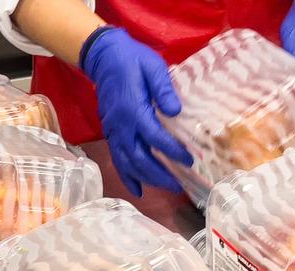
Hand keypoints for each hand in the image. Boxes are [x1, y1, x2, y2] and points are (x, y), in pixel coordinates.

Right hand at [81, 28, 192, 196]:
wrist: (104, 57)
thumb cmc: (133, 60)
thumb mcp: (153, 67)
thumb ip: (164, 89)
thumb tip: (176, 111)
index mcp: (133, 110)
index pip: (154, 138)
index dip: (172, 151)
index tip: (189, 160)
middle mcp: (121, 125)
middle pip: (139, 158)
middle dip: (159, 174)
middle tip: (179, 185)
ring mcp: (113, 130)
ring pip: (127, 162)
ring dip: (146, 178)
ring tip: (166, 187)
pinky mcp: (110, 132)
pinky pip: (117, 159)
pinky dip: (127, 176)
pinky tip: (138, 189)